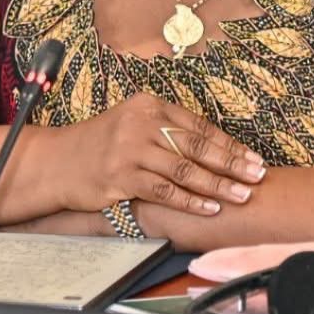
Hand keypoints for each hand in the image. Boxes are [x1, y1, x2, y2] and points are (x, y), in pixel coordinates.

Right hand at [53, 92, 264, 215]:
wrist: (56, 162)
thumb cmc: (98, 146)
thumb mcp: (131, 124)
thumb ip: (165, 131)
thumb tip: (213, 150)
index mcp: (148, 105)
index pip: (199, 125)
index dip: (230, 144)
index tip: (253, 159)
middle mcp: (140, 122)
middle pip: (197, 145)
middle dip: (233, 164)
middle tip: (257, 177)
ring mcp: (130, 149)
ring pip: (185, 169)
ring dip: (218, 185)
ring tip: (242, 196)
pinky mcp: (121, 176)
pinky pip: (165, 190)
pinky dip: (190, 201)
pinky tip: (209, 208)